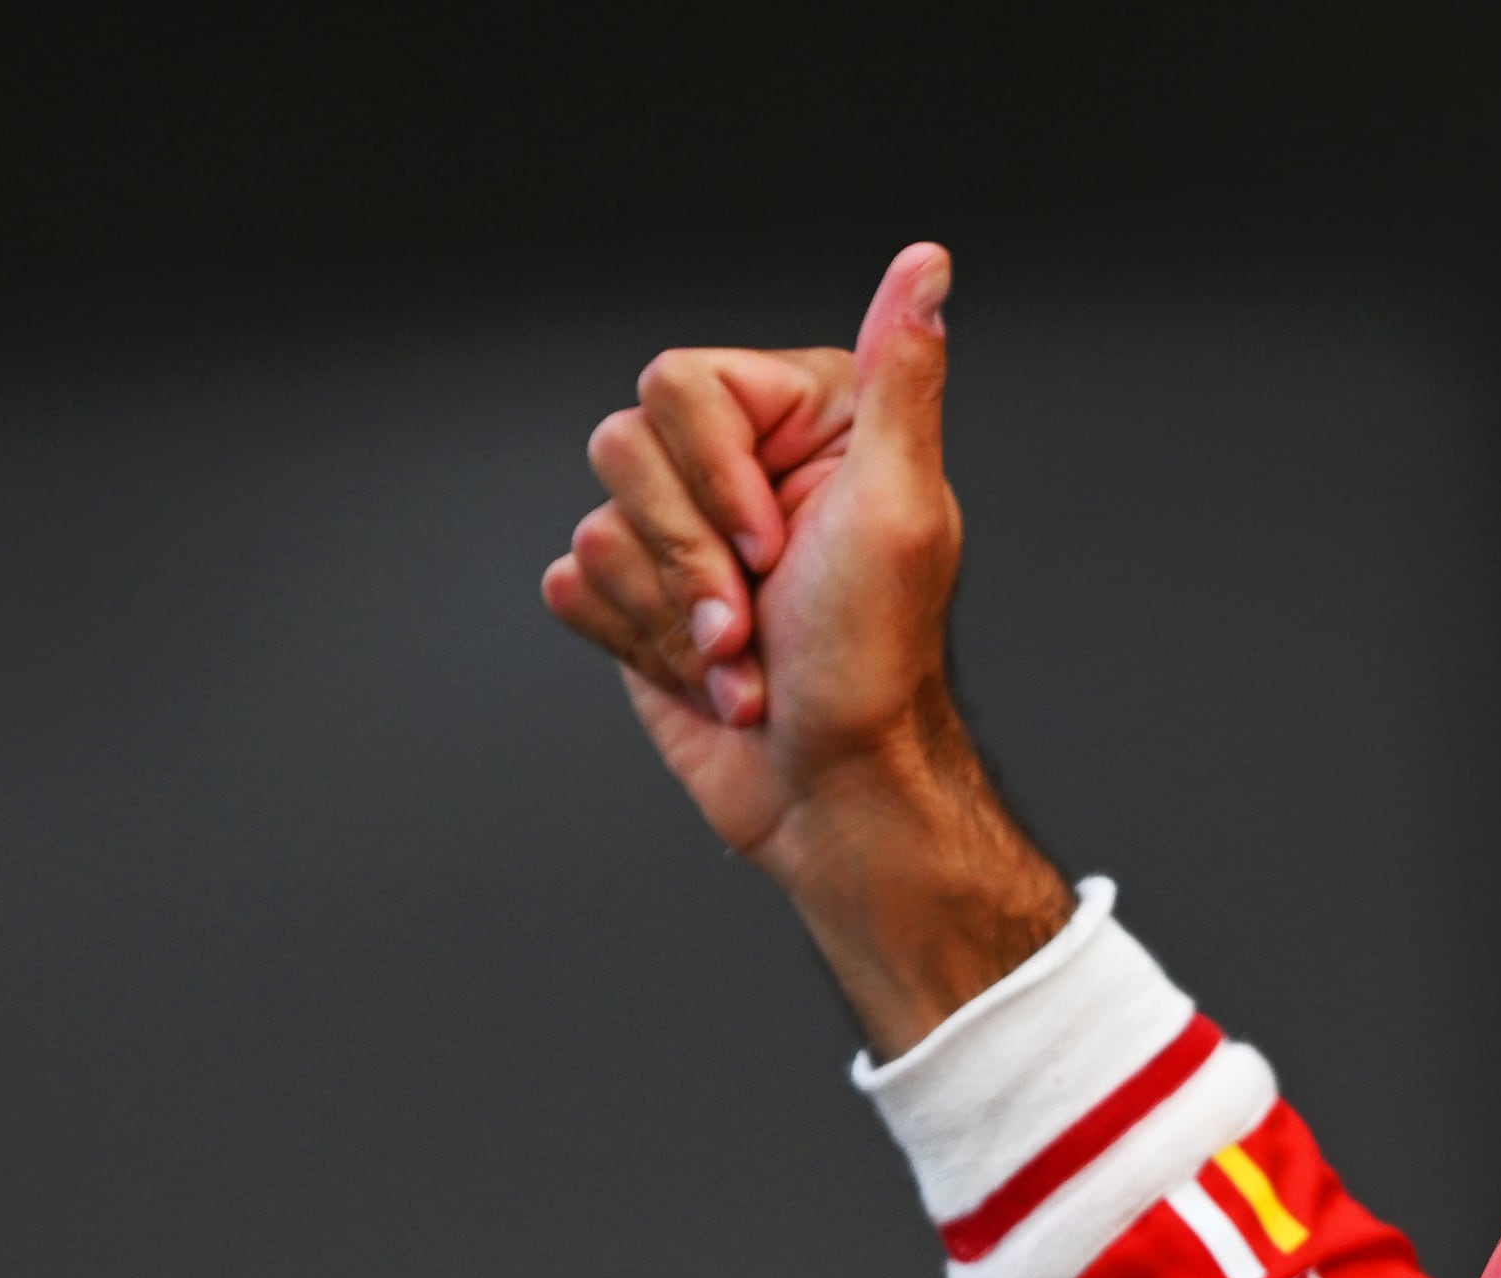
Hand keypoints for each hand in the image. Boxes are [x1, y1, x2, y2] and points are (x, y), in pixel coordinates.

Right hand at [540, 242, 1073, 1052]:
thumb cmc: (872, 661)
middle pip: (623, 448)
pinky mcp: (637, 600)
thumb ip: (900, 374)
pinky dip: (634, 645)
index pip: (680, 384)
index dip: (715, 477)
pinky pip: (573, 587)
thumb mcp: (900, 504)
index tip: (780, 548)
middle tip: (758, 618)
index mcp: (799, 420)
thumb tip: (927, 264)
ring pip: (597, 526)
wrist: (832, 790)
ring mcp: (682, 535)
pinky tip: (703, 676)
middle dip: (691, 560)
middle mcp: (736, 466)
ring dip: (671, 618)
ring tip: (744, 661)